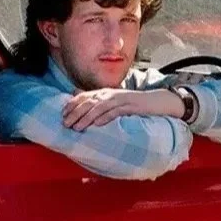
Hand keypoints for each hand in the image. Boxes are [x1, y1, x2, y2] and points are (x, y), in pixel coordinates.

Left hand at [62, 88, 183, 130]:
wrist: (158, 101)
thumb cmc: (136, 104)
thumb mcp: (116, 103)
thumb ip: (102, 104)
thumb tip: (87, 110)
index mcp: (106, 93)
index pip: (84, 96)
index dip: (72, 104)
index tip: (62, 115)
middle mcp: (111, 94)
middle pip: (89, 102)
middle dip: (75, 113)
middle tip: (65, 124)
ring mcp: (121, 100)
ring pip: (99, 107)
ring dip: (86, 117)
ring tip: (77, 127)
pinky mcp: (131, 106)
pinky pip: (115, 112)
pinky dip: (105, 117)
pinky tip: (97, 124)